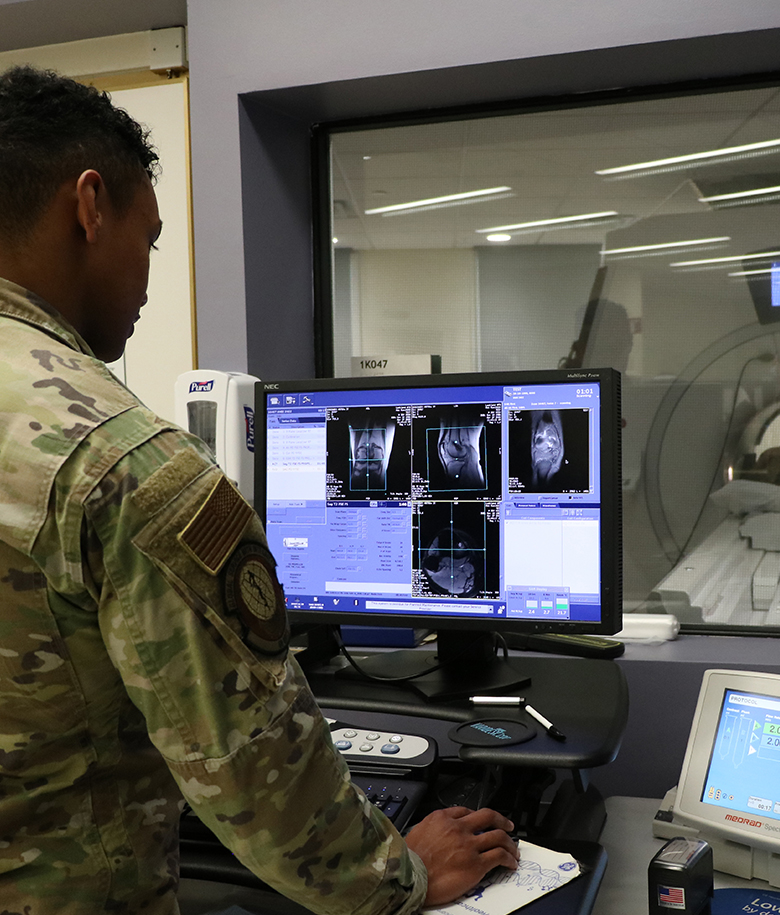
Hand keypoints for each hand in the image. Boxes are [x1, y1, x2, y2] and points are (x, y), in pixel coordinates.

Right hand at [404, 806, 518, 905]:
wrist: (410, 879)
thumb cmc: (409, 861)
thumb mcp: (417, 833)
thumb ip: (432, 828)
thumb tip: (438, 832)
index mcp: (441, 819)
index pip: (466, 810)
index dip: (478, 815)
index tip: (484, 821)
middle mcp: (458, 828)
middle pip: (488, 816)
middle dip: (501, 820)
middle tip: (508, 825)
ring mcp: (468, 845)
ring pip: (498, 836)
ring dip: (509, 842)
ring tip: (513, 848)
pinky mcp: (476, 864)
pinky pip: (499, 856)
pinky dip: (509, 859)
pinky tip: (510, 863)